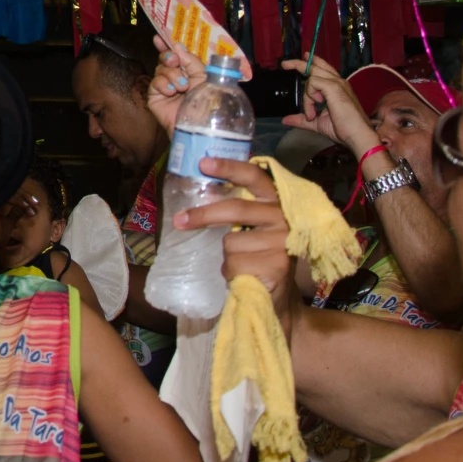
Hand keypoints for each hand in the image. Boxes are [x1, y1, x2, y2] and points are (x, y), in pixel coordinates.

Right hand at [143, 35, 211, 134]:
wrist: (198, 123)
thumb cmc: (207, 102)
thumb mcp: (204, 76)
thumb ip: (191, 60)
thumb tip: (177, 45)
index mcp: (189, 72)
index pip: (176, 55)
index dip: (166, 45)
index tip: (158, 37)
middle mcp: (176, 77)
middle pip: (165, 58)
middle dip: (169, 57)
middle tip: (175, 62)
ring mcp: (164, 87)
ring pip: (160, 69)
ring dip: (172, 75)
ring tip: (182, 87)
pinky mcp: (154, 97)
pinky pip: (155, 82)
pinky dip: (164, 84)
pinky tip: (171, 92)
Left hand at [181, 156, 294, 338]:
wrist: (277, 298)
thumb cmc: (259, 256)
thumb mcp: (252, 228)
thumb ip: (238, 210)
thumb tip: (202, 192)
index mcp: (276, 202)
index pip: (255, 177)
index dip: (229, 167)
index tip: (203, 163)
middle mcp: (283, 217)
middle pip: (236, 209)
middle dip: (203, 214)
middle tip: (179, 220)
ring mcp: (282, 242)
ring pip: (231, 242)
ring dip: (227, 257)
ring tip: (242, 265)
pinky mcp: (277, 265)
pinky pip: (235, 264)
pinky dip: (231, 273)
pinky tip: (246, 278)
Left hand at [280, 55, 374, 153]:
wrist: (357, 135)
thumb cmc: (343, 130)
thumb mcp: (317, 123)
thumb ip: (302, 119)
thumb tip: (285, 120)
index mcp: (337, 87)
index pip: (324, 69)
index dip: (312, 62)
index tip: (304, 57)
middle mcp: (338, 82)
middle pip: (316, 66)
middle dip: (298, 64)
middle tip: (284, 64)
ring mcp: (337, 83)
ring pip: (312, 76)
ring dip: (307, 97)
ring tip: (312, 113)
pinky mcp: (334, 87)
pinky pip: (312, 83)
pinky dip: (309, 98)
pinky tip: (315, 110)